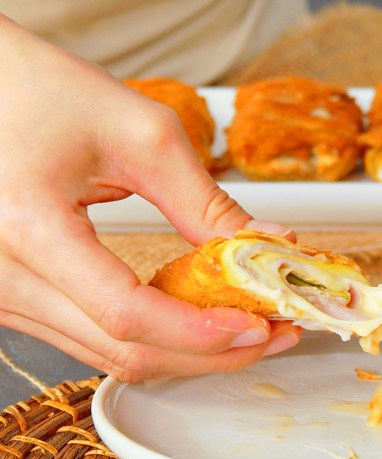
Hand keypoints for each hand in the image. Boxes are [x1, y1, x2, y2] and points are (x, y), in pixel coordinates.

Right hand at [0, 15, 299, 381]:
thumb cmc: (47, 93)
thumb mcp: (142, 135)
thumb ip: (206, 203)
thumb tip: (267, 246)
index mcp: (28, 225)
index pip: (127, 313)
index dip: (202, 331)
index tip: (259, 325)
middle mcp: (3, 276)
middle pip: (124, 350)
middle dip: (210, 352)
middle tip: (270, 332)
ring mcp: (3, 296)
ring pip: (110, 355)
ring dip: (186, 352)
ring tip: (244, 326)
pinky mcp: (15, 300)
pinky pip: (92, 339)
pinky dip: (152, 338)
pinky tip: (194, 319)